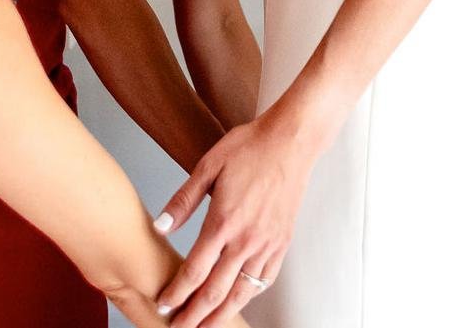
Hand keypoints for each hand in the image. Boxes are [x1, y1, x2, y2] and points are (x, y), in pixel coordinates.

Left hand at [164, 102, 318, 320]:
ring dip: (220, 316)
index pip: (194, 271)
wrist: (291, 141)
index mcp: (223, 222)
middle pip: (215, 292)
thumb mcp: (209, 165)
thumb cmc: (249, 147)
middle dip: (194, 316)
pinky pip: (263, 281)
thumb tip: (159, 226)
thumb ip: (183, 200)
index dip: (176, 293)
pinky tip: (236, 301)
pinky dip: (247, 297)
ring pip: (240, 294)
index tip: (163, 305)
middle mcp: (245, 240)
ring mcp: (266, 245)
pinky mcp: (281, 244)